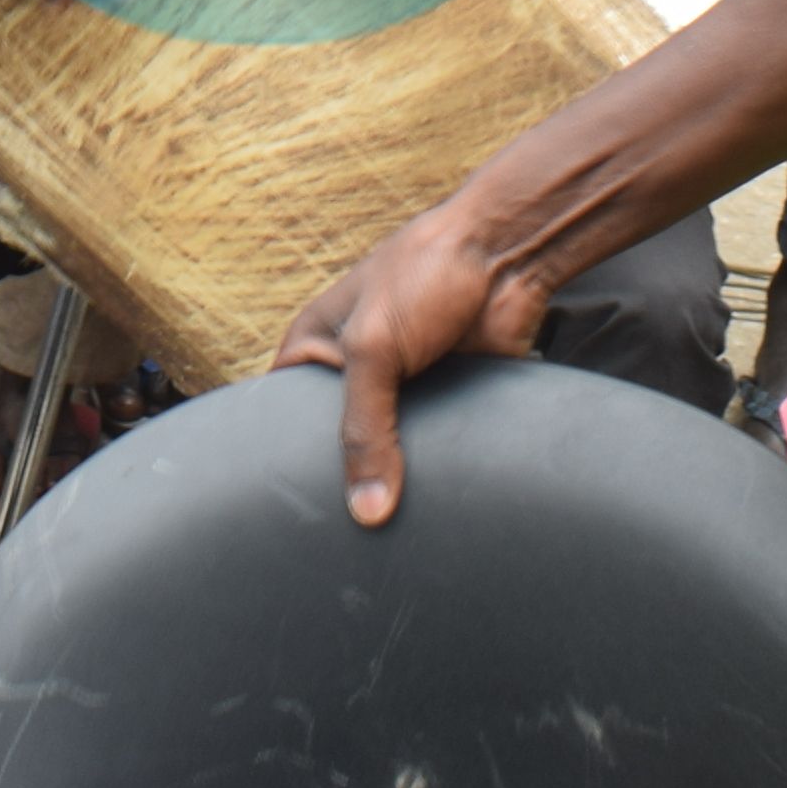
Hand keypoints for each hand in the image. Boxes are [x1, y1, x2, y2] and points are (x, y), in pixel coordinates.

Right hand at [271, 185, 560, 526]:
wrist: (505, 254)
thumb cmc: (425, 271)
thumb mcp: (374, 348)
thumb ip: (364, 430)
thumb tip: (367, 512)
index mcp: (316, 346)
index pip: (281, 415)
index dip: (283, 456)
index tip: (292, 508)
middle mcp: (354, 370)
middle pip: (337, 444)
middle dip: (345, 480)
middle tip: (347, 530)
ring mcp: (402, 389)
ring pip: (388, 455)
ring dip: (394, 480)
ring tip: (389, 533)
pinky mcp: (446, 401)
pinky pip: (432, 452)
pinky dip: (433, 473)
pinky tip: (432, 507)